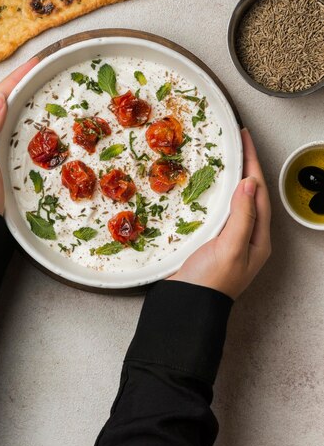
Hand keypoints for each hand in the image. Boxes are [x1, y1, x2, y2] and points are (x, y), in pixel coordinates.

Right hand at [168, 128, 270, 298]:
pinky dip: (215, 191)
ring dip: (231, 177)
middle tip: (237, 141)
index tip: (245, 139)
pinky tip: (207, 184)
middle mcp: (247, 237)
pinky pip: (218, 208)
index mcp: (258, 239)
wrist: (186, 306)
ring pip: (234, 199)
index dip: (253, 163)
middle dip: (245, 166)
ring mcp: (229, 238)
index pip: (259, 192)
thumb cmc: (210, 283)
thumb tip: (250, 183)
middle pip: (250, 193)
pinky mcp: (211, 239)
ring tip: (225, 156)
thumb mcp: (230, 249)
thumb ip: (242, 216)